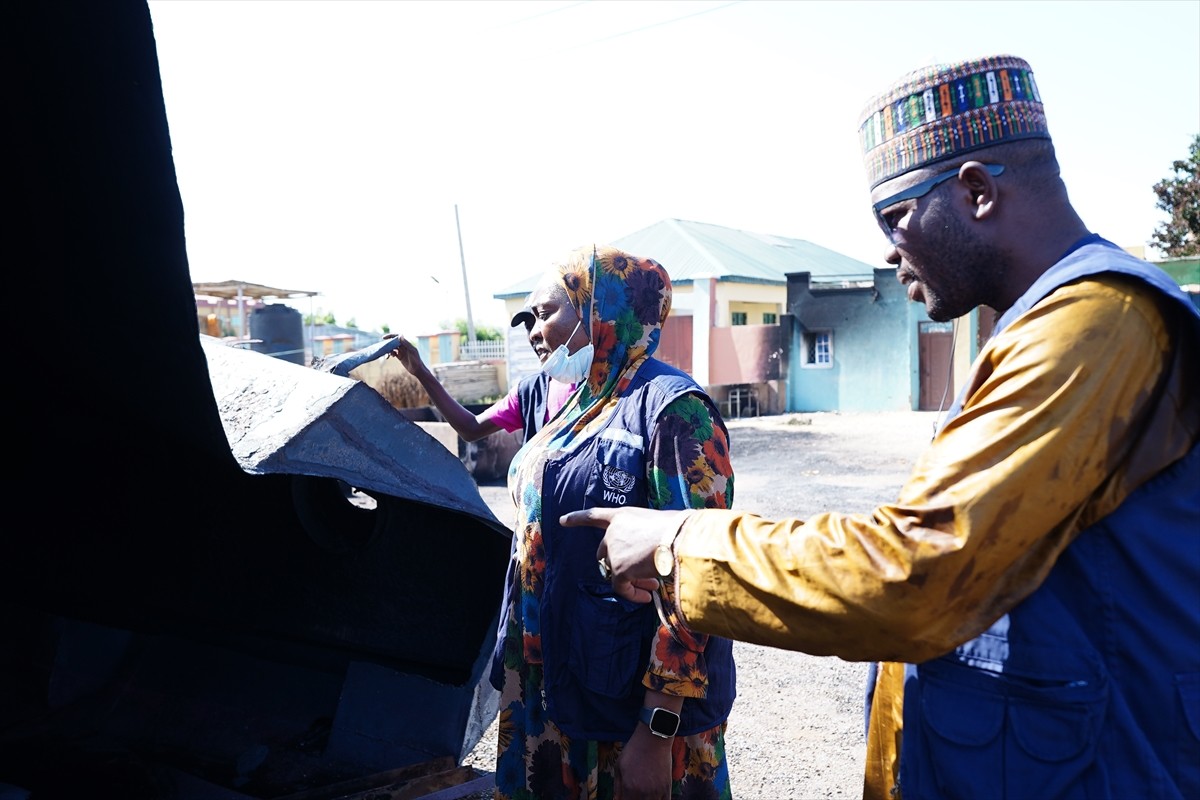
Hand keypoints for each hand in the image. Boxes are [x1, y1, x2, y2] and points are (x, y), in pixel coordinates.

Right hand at [384, 335, 424, 374]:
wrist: (417, 370)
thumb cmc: (416, 360)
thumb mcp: (411, 351)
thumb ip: (406, 343)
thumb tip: (399, 336)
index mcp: (406, 343)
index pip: (397, 337)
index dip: (390, 336)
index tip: (384, 338)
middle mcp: (404, 346)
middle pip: (393, 342)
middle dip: (387, 344)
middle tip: (382, 348)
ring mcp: (402, 351)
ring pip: (392, 348)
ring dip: (388, 351)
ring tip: (387, 356)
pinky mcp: (400, 357)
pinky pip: (393, 353)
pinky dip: (389, 354)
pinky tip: (388, 357)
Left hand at [560, 507, 686, 603]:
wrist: (679, 539)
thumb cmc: (679, 529)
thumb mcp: (660, 524)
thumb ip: (648, 536)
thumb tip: (658, 553)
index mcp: (622, 516)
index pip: (594, 516)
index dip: (578, 519)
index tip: (562, 521)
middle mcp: (613, 533)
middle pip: (604, 553)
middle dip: (618, 566)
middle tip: (643, 578)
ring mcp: (613, 551)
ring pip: (615, 572)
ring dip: (633, 582)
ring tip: (651, 588)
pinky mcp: (618, 569)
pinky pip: (621, 587)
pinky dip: (632, 594)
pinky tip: (646, 597)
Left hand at [615, 722, 673, 799]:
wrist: (653, 739)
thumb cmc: (634, 750)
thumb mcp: (619, 766)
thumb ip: (617, 787)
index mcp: (629, 788)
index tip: (624, 797)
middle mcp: (643, 793)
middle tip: (633, 794)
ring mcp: (657, 791)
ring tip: (642, 795)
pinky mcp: (667, 788)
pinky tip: (654, 798)